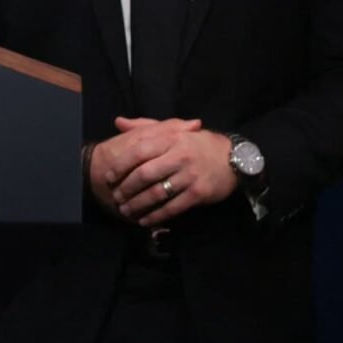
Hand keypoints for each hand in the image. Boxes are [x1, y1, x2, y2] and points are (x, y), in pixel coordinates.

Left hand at [110, 120, 237, 226]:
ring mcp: (190, 175)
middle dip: (126, 188)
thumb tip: (118, 122)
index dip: (121, 165)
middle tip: (115, 197)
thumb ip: (145, 126)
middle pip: (145, 174)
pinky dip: (156, 216)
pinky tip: (145, 220)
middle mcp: (179, 156)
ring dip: (138, 204)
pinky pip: (173, 207)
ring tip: (125, 211)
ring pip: (157, 193)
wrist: (233, 158)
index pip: (139, 151)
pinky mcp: (199, 193)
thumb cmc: (197, 143)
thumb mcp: (173, 130)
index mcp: (170, 138)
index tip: (109, 176)